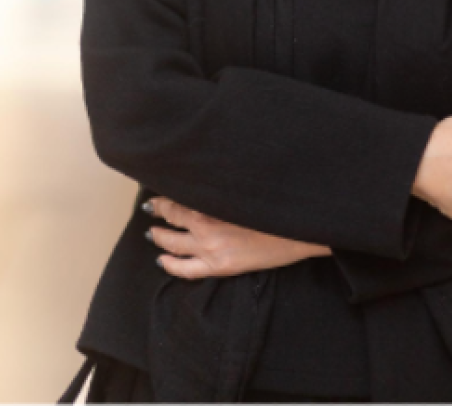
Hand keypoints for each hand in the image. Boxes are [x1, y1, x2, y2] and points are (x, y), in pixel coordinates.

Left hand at [144, 196, 328, 278]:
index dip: (167, 195)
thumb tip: (211, 183)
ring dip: (160, 237)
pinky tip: (163, 261)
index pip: (181, 197)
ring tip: (154, 233)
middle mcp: (208, 223)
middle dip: (160, 212)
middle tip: (152, 208)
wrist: (299, 231)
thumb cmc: (278, 206)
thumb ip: (225, 188)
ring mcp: (210, 247)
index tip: (160, 192)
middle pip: (173, 217)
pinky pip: (184, 269)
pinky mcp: (218, 266)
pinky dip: (170, 264)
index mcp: (215, 202)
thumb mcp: (249, 189)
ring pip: (172, 243)